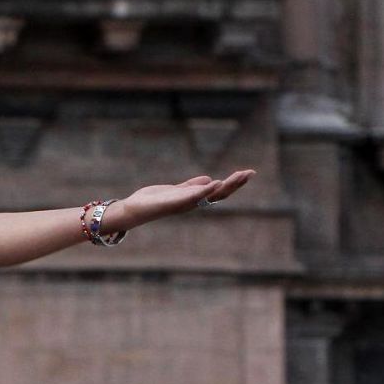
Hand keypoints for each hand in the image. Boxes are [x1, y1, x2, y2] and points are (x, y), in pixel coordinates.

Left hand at [115, 170, 254, 228]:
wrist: (133, 210)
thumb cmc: (152, 201)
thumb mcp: (175, 190)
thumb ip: (191, 185)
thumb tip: (210, 179)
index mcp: (193, 199)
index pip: (218, 191)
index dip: (234, 183)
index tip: (247, 173)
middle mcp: (192, 203)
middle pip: (219, 194)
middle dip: (236, 184)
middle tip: (251, 173)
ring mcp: (184, 204)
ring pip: (210, 195)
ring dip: (226, 186)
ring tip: (240, 175)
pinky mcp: (174, 203)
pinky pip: (193, 196)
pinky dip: (205, 190)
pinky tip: (215, 182)